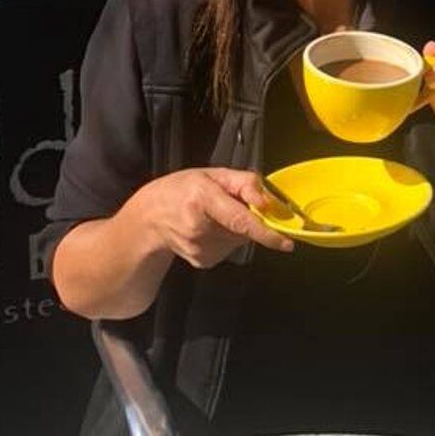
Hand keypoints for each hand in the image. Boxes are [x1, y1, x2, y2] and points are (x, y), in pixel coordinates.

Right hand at [141, 168, 293, 268]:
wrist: (149, 218)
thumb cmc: (180, 189)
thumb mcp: (211, 173)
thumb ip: (244, 182)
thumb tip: (268, 201)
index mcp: (202, 199)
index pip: (239, 220)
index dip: (265, 232)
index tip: (285, 242)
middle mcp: (200, 228)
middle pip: (243, 228)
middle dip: (248, 218)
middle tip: (227, 204)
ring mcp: (200, 249)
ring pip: (238, 239)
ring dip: (235, 228)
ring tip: (212, 216)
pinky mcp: (203, 262)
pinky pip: (229, 248)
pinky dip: (226, 238)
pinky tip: (208, 229)